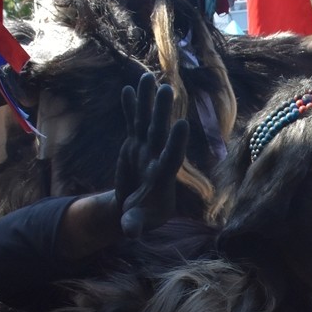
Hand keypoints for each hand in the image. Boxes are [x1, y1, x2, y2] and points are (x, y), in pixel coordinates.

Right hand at [116, 74, 188, 237]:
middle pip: (160, 132)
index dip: (176, 143)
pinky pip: (133, 122)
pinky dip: (131, 107)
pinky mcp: (134, 144)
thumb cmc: (141, 217)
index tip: (181, 125)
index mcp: (162, 178)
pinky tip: (129, 88)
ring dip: (148, 101)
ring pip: (147, 121)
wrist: (135, 208)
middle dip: (162, 112)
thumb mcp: (137, 222)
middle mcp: (156, 158)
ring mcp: (146, 149)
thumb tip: (130, 234)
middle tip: (167, 88)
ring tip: (148, 78)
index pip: (171, 158)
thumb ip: (134, 225)